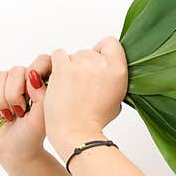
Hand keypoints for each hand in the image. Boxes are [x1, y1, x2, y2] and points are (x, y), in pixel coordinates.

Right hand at [0, 52, 56, 167]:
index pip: (42, 60)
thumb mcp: (43, 118)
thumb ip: (42, 95)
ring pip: (0, 76)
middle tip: (20, 112)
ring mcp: (9, 84)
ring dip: (1, 100)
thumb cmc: (32, 135)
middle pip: (16, 70)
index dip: (35, 72)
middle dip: (14, 94)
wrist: (14, 150)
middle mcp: (27, 80)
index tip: (31, 93)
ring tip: (10, 115)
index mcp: (45, 83)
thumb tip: (32, 75)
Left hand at [44, 36, 128, 151]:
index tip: (98, 63)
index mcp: (118, 70)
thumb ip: (113, 80)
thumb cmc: (94, 121)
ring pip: (74, 55)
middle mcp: (101, 64)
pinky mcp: (63, 68)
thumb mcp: (117, 100)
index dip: (103, 52)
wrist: (77, 131)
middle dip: (85, 64)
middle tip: (82, 84)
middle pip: (90, 51)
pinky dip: (57, 64)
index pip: (111, 43)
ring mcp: (81, 65)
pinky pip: (58, 54)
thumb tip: (105, 70)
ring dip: (71, 67)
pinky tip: (59, 78)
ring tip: (70, 86)